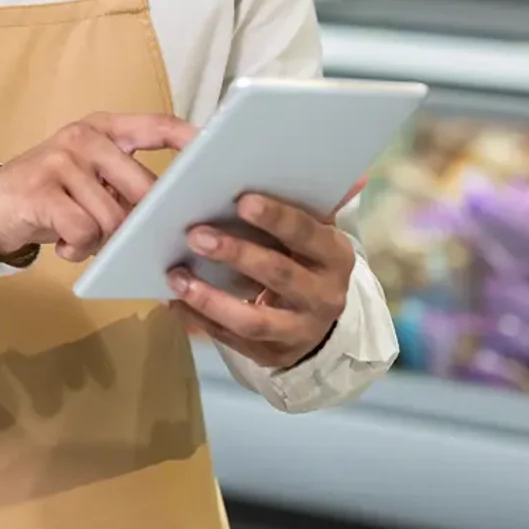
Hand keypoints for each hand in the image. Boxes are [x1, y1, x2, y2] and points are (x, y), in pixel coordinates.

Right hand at [0, 112, 197, 261]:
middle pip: (142, 186)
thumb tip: (178, 212)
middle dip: (143, 223)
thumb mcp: (91, 179)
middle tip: (132, 240)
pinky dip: (79, 249)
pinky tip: (67, 247)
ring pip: (113, 216)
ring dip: (103, 240)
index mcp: (104, 129)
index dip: (190, 139)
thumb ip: (127, 182)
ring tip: (84, 240)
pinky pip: (84, 230)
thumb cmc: (53, 196)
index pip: (157, 125)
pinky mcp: (42, 191)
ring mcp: (61, 161)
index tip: (218, 153)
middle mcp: (84, 137)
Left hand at [167, 192, 356, 370]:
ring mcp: (298, 330)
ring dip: (211, 298)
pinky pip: (230, 340)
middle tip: (195, 234)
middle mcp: (323, 296)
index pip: (308, 234)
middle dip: (236, 254)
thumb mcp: (315, 233)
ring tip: (177, 277)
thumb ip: (317, 203)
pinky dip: (199, 320)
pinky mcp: (270, 354)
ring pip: (253, 319)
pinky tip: (173, 301)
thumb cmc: (305, 260)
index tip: (243, 201)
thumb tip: (355, 174)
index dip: (277, 218)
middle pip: (279, 274)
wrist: (316, 321)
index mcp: (335, 256)